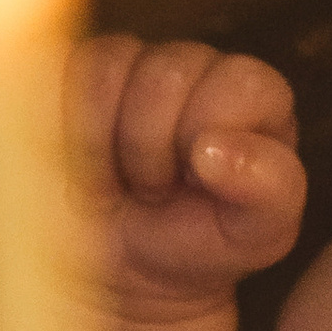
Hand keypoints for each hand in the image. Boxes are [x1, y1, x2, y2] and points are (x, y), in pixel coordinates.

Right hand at [66, 35, 304, 317]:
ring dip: (105, 145)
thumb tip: (216, 147)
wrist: (127, 267)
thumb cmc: (201, 240)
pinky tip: (84, 164)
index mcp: (256, 94)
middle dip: (151, 150)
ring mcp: (136, 63)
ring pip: (110, 70)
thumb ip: (269, 188)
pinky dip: (67, 133)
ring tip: (120, 180)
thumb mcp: (256, 233)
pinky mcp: (78, 71)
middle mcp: (199, 67)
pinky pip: (62, 75)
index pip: (240, 84)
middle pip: (168, 75)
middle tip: (154, 190)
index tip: (199, 184)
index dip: (212, 141)